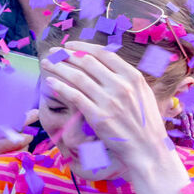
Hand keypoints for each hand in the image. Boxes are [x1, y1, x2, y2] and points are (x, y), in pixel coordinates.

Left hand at [39, 42, 171, 174]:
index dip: (83, 47)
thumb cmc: (145, 122)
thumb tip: (106, 62)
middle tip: (53, 52)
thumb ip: (126, 77)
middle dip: (66, 54)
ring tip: (46, 63)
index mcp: (133, 77)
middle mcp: (121, 85)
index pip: (103, 54)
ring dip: (58, 67)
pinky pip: (74, 96)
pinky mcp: (98, 116)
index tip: (69, 45)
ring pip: (77, 77)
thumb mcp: (143, 93)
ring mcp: (109, 100)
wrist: (147, 148)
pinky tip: (50, 82)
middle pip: (87, 62)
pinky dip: (60, 86)